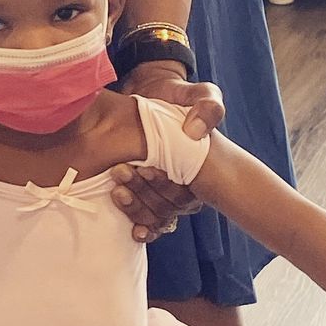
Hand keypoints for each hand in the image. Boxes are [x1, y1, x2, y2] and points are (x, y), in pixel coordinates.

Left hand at [113, 61, 224, 242]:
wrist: (153, 94)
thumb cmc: (179, 97)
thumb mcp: (202, 94)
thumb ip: (208, 107)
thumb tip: (194, 132)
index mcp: (200, 166)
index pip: (189, 190)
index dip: (165, 184)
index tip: (145, 168)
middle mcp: (189, 185)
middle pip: (170, 205)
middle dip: (143, 192)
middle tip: (120, 172)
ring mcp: (170, 193)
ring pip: (158, 216)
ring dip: (136, 207)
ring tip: (117, 191)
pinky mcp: (152, 196)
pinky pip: (154, 223)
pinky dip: (145, 229)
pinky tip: (134, 232)